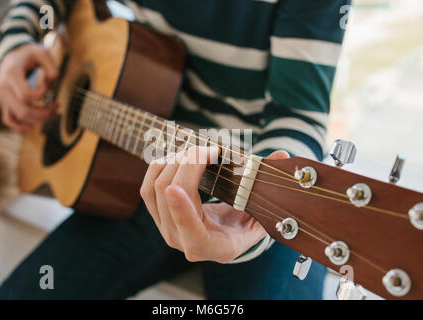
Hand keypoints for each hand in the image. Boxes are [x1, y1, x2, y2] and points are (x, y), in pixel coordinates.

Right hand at [0, 43, 58, 130]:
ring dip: (39, 118)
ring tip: (54, 111)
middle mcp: (5, 87)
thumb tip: (53, 84)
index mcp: (11, 74)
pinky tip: (32, 126)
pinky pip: (8, 118)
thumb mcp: (42, 52)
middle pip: (23, 110)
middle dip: (44, 112)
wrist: (13, 54)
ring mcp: (5, 96)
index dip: (41, 95)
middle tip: (58, 106)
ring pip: (20, 116)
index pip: (25, 96)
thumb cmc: (29, 53)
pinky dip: (19, 125)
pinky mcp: (7, 101)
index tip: (48, 86)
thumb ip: (52, 66)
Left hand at [140, 146, 289, 262]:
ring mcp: (167, 229)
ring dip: (172, 163)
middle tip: (208, 150)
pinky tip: (176, 156)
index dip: (182, 210)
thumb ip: (269, 186)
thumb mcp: (260, 212)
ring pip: (154, 190)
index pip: (192, 234)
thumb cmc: (244, 225)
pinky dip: (159, 167)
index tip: (176, 186)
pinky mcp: (158, 215)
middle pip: (170, 198)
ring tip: (194, 150)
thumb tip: (282, 156)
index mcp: (212, 246)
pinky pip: (148, 189)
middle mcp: (183, 241)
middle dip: (187, 165)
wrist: (225, 236)